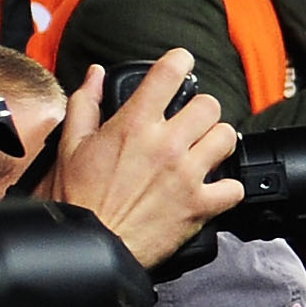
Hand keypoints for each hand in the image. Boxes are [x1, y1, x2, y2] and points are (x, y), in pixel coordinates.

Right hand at [51, 48, 242, 267]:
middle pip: (208, 105)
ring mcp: (187, 174)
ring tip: (203, 151)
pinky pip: (234, 187)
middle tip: (189, 123)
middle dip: (200, 111)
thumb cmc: (78, 199)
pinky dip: (227, 188)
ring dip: (216, 142)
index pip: (169, 74)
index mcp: (134, 125)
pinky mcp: (201, 205)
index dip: (180, 61)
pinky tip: (212, 188)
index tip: (182, 64)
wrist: (92, 245)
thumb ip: (85, 104)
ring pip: (226, 138)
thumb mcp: (70, 146)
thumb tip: (95, 75)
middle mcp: (166, 145)